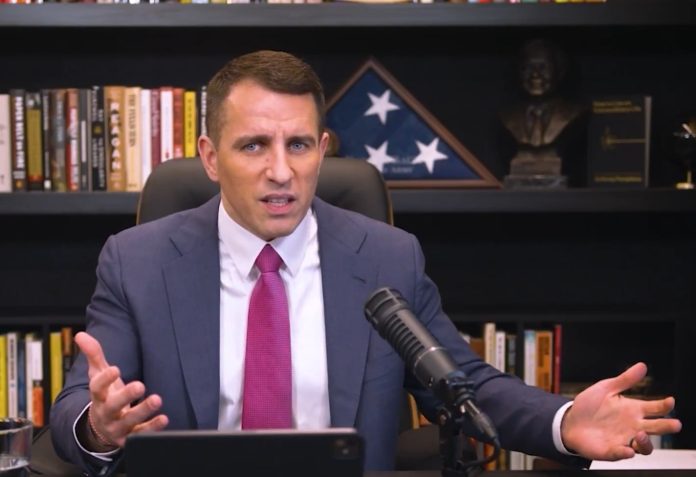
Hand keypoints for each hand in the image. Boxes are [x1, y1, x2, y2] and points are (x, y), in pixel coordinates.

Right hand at [76, 331, 168, 448]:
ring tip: (157, 399)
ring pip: (129, 421)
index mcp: (99, 397)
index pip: (97, 388)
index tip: (115, 369)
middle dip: (125, 396)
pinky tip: (163, 418)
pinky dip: (153, 428)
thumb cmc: (105, 396)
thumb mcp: (98, 376)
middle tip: (140, 385)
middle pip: (113, 406)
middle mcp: (106, 413)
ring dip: (143, 411)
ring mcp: (118, 427)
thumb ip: (94, 355)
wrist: (102, 429)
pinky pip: (141, 434)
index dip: (104, 379)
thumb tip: (81, 334)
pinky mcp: (130, 438)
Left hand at [560, 362, 680, 460]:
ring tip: (641, 434)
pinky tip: (626, 449)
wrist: (570, 421)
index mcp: (633, 410)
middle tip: (675, 424)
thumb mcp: (606, 388)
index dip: (664, 405)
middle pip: (655, 428)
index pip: (654, 409)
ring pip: (644, 446)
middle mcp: (632, 426)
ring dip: (645, 442)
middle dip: (666, 426)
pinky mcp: (611, 450)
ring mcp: (623, 439)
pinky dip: (625, 452)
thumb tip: (642, 366)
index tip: (670, 401)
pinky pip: (621, 454)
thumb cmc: (589, 405)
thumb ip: (625, 379)